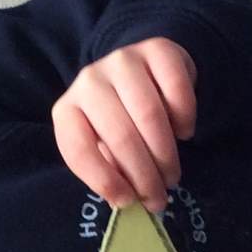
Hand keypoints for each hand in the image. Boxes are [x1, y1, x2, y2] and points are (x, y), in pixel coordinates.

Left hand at [52, 37, 197, 212]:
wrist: (142, 71)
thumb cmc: (118, 120)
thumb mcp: (103, 146)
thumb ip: (109, 170)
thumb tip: (126, 200)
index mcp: (67, 109)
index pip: (79, 149)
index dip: (103, 181)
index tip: (127, 201)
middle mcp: (89, 81)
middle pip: (120, 136)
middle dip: (143, 175)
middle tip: (159, 197)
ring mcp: (122, 61)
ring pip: (149, 115)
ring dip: (165, 154)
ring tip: (172, 175)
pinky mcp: (157, 50)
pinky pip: (176, 90)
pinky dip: (184, 118)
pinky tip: (183, 133)